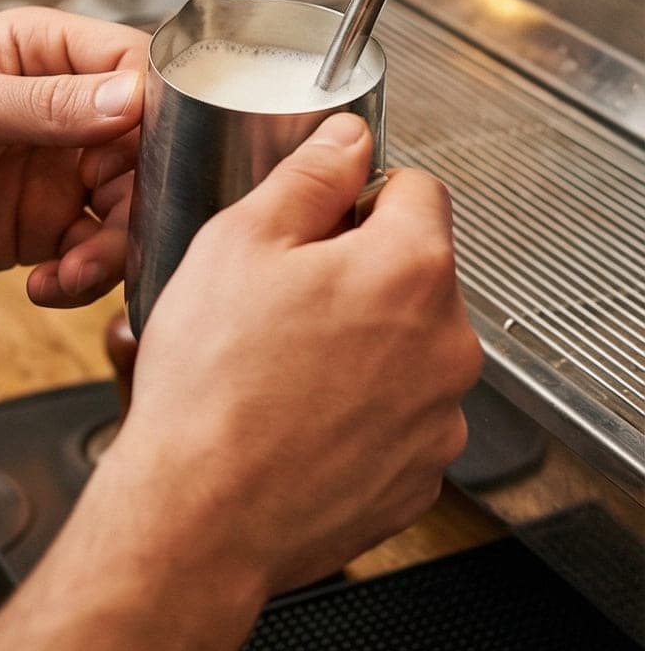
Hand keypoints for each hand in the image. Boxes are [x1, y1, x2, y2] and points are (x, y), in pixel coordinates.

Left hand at [0, 8, 147, 297]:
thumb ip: (43, 105)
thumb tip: (128, 97)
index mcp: (41, 51)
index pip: (135, 64)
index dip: (165, 107)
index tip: (168, 151)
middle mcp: (58, 108)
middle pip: (149, 146)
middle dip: (147, 195)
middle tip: (121, 231)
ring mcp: (53, 169)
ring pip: (130, 206)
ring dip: (116, 248)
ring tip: (72, 271)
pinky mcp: (40, 227)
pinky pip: (93, 253)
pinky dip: (85, 276)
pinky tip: (48, 284)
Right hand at [105, 115, 480, 597]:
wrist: (203, 512)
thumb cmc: (213, 384)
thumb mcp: (236, 244)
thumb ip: (307, 177)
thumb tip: (348, 138)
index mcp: (410, 268)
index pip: (415, 188)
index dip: (353, 195)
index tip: (312, 224)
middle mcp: (448, 343)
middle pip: (410, 274)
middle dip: (350, 276)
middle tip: (270, 302)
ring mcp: (440, 417)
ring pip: (402, 351)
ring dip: (354, 348)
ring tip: (273, 370)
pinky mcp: (419, 475)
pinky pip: (394, 421)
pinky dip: (353, 416)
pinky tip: (292, 420)